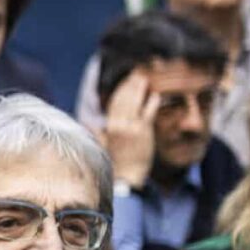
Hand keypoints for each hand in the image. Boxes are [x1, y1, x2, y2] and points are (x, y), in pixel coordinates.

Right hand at [100, 69, 157, 187]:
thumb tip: (93, 124)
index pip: (114, 102)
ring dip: (140, 88)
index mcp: (109, 126)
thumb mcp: (104, 146)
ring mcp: (131, 127)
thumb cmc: (117, 163)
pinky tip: (156, 94)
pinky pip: (148, 112)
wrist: (127, 177)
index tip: (126, 80)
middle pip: (124, 98)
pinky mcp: (143, 132)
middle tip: (138, 72)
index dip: (120, 89)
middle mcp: (118, 124)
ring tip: (145, 78)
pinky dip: (152, 102)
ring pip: (135, 102)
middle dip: (130, 84)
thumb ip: (99, 133)